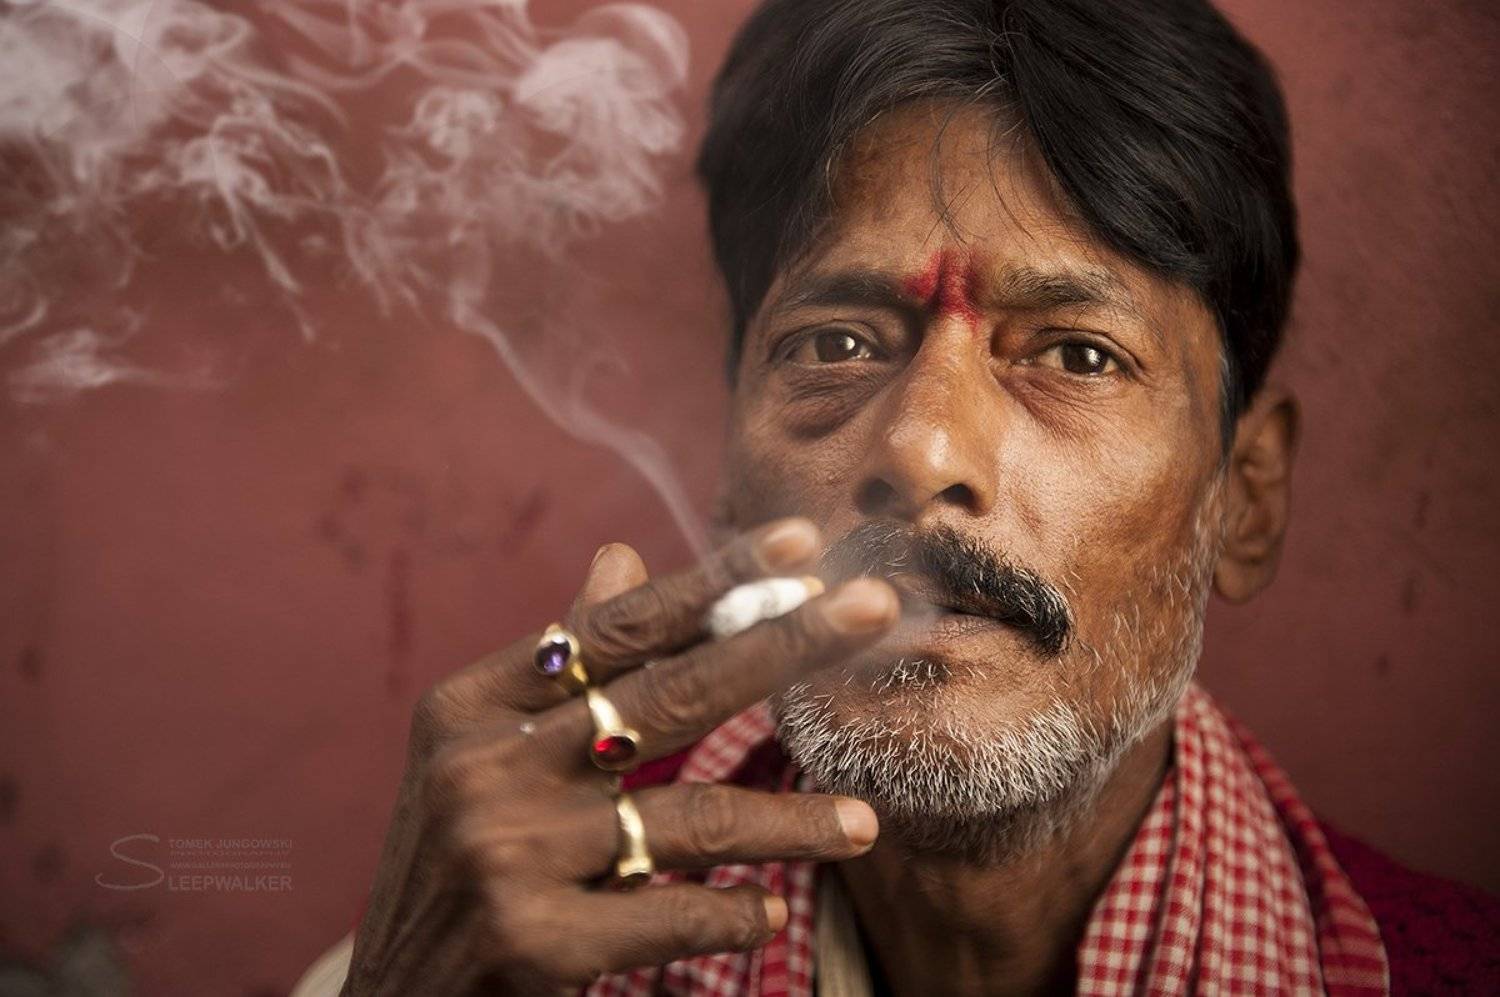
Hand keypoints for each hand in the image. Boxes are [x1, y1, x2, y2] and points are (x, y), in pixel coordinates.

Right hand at [340, 519, 898, 994]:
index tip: (801, 543)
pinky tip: (769, 911)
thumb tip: (621, 556)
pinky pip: (668, 914)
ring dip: (790, 821)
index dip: (714, 583)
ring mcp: (505, 857)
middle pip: (666, 695)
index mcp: (472, 706)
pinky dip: (730, 913)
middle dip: (781, 646)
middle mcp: (483, 770)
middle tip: (873, 608)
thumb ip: (562, 662)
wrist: (394, 994)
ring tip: (864, 824)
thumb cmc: (457, 856)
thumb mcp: (484, 750)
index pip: (616, 630)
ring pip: (687, 819)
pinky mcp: (532, 943)